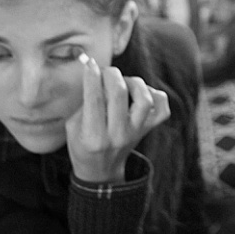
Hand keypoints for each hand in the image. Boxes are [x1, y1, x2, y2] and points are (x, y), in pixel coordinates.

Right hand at [65, 54, 169, 183]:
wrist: (101, 169)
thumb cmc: (82, 143)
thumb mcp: (72, 126)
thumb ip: (83, 101)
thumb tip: (94, 72)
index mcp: (94, 137)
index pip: (95, 99)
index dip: (92, 76)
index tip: (89, 63)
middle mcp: (117, 136)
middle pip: (119, 94)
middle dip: (110, 74)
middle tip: (104, 72)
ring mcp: (136, 133)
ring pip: (144, 99)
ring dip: (132, 82)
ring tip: (122, 82)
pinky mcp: (148, 130)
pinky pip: (162, 108)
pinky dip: (153, 94)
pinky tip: (140, 93)